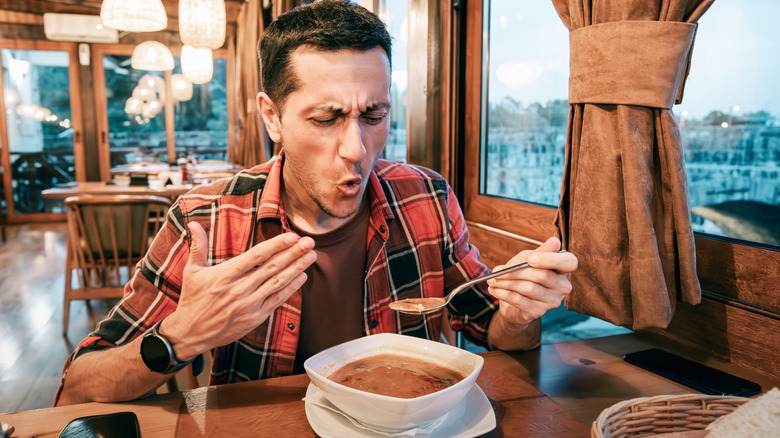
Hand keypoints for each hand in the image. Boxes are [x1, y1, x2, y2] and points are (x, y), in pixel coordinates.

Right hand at [162, 222, 316, 359]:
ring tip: (311, 255)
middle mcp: (239, 288)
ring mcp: (248, 304)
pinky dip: (291, 288)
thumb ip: (198, 246)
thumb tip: (194, 224)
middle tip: (310, 242)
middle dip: (293, 253)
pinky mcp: (255, 318)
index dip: (276, 245)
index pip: (256, 256)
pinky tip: (302, 276)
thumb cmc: (193, 299)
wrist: (191, 333)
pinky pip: (277, 300)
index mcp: (225, 274)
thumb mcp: (192, 271)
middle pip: (272, 267)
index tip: (292, 236)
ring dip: (297, 268)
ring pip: (277, 283)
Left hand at [487, 237, 577, 326]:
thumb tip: (555, 241)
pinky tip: (494, 290)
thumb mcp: (527, 260)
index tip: (530, 259)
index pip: (569, 262)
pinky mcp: (539, 312)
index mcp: (563, 270)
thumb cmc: (523, 277)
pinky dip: (503, 293)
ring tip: (493, 281)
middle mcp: (563, 286)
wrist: (514, 304)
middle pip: (541, 275)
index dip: (551, 259)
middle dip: (515, 271)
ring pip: (528, 288)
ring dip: (506, 283)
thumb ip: (538, 252)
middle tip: (496, 271)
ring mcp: (552, 301)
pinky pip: (519, 300)